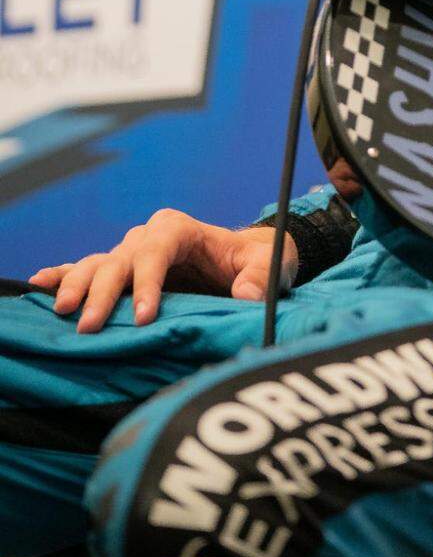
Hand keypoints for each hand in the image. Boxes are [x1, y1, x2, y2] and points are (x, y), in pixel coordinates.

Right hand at [26, 210, 298, 333]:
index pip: (158, 249)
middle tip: (91, 327)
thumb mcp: (268, 264)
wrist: (246, 260)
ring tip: (61, 311)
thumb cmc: (257, 260)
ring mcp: (132, 254)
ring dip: (78, 286)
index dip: (148, 281)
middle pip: (121, 259)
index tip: (145, 317)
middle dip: (105, 292)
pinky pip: (88, 270)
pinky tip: (39, 285)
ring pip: (97, 264)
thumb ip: (259, 276)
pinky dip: (64, 276)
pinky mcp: (123, 273)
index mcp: (182, 230)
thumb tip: (246, 295)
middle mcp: (150, 237)